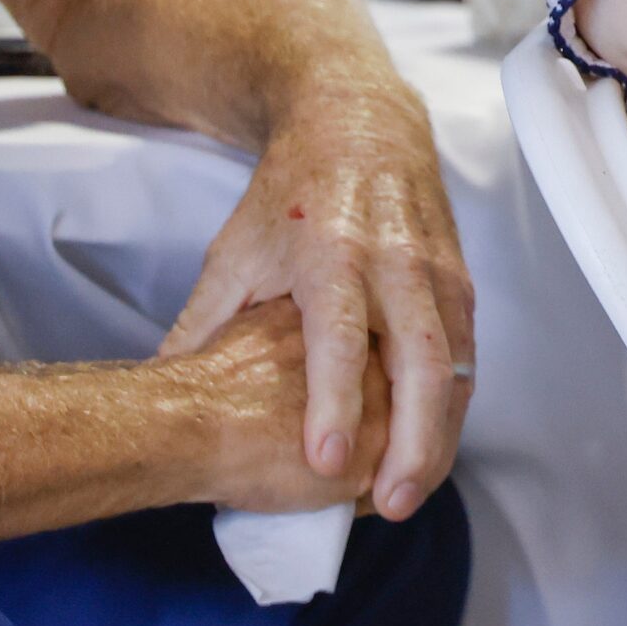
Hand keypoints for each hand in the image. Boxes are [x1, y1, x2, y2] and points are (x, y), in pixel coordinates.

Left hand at [158, 77, 473, 519]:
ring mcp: (435, 269)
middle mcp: (393, 259)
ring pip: (454, 365)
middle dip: (411, 439)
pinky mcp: (460, 279)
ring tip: (409, 493)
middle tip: (388, 504)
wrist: (358, 122)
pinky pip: (465, 354)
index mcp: (331, 250)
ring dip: (439, 436)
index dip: (334, 400)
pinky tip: (430, 449)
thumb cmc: (290, 192)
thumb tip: (161, 393)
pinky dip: (452, 407)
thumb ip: (203, 326)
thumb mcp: (234, 251)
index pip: (339, 335)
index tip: (324, 460)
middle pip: (419, 359)